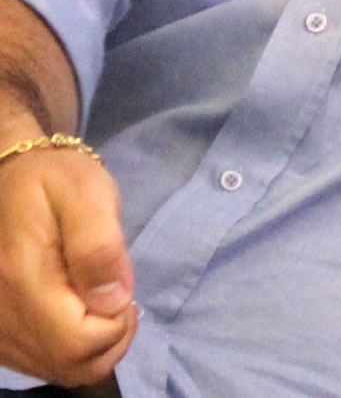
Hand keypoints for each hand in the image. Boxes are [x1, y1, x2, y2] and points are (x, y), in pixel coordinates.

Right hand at [0, 146, 136, 386]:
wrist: (14, 178)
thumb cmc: (56, 179)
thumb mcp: (87, 193)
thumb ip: (99, 246)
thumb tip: (113, 302)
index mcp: (21, 279)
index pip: (76, 343)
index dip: (114, 324)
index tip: (120, 285)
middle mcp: (2, 315)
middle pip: (71, 365)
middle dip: (110, 337)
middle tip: (116, 291)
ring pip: (60, 370)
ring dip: (94, 345)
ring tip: (100, 298)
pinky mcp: (2, 335)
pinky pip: (45, 364)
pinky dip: (72, 348)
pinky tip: (80, 311)